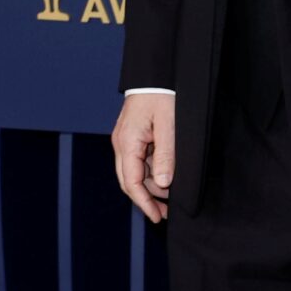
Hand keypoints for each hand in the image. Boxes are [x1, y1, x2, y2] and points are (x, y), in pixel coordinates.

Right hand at [112, 91, 176, 222]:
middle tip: (164, 213)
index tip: (157, 217)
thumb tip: (163, 184)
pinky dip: (150, 173)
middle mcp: (121, 144)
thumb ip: (166, 155)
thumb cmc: (162, 95)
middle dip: (146, 199)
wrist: (155, 73)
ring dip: (150, 186)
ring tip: (169, 197)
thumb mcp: (169, 125)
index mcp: (127, 143)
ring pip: (134, 173)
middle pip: (129, 181)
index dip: (144, 202)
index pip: (132, 182)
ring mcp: (124, 140)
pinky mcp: (131, 137)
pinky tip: (164, 179)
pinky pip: (138, 162)